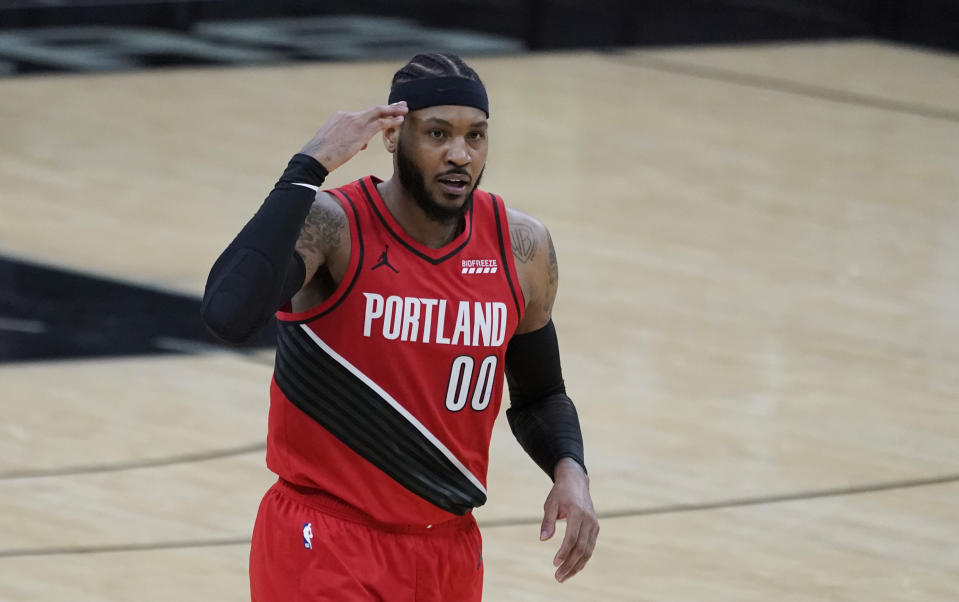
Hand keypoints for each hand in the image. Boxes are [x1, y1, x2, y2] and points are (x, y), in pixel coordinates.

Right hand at [299, 102, 407, 170]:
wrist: (315, 157)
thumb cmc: (321, 155)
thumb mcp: (334, 143)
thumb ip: (349, 140)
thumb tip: (362, 144)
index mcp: (340, 117)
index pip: (361, 117)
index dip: (373, 120)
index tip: (384, 116)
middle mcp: (348, 116)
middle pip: (373, 110)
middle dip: (388, 107)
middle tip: (400, 103)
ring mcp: (355, 122)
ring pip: (379, 113)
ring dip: (394, 111)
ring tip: (405, 109)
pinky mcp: (361, 132)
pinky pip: (380, 123)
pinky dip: (391, 121)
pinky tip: (400, 120)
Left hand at [540, 458, 598, 582]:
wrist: (576, 482)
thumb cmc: (560, 493)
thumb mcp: (550, 504)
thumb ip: (547, 522)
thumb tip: (543, 540)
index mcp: (577, 512)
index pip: (572, 538)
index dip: (564, 552)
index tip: (555, 563)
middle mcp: (588, 520)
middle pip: (581, 548)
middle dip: (570, 565)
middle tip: (558, 577)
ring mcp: (594, 524)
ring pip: (588, 551)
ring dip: (576, 566)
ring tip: (563, 577)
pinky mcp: (595, 528)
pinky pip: (590, 547)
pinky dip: (582, 559)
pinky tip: (572, 568)